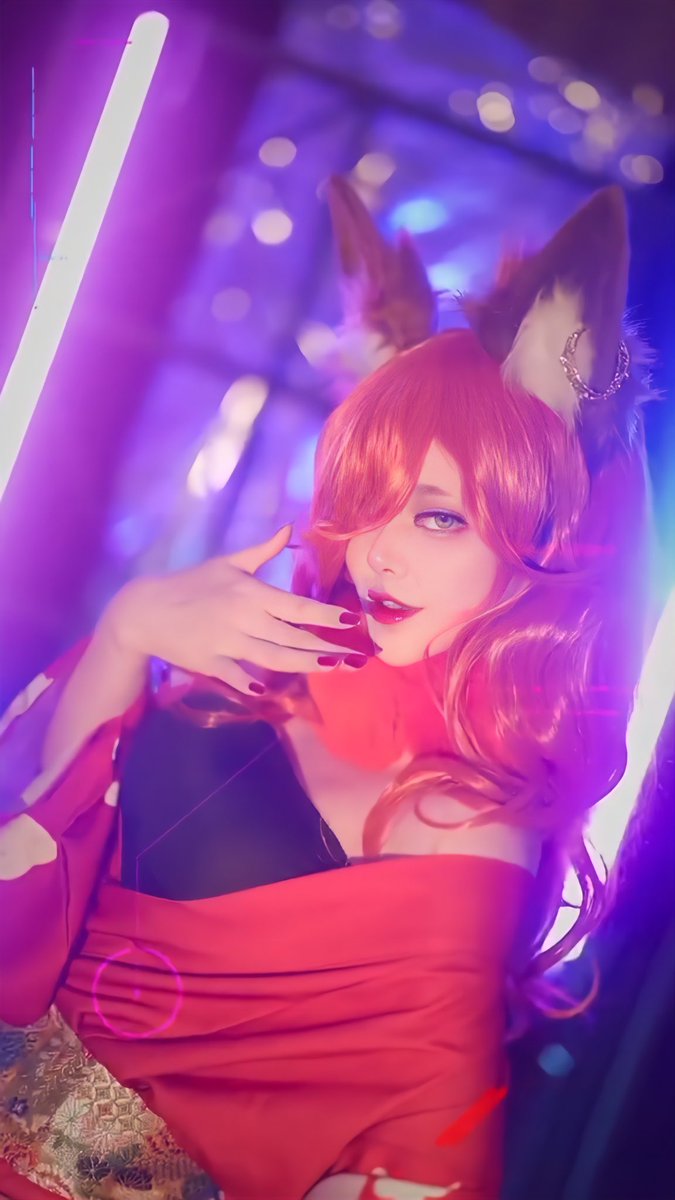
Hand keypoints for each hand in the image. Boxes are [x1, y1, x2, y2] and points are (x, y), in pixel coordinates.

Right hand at [104, 524, 370, 695]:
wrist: (145, 610)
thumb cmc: (191, 583)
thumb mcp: (227, 562)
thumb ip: (263, 550)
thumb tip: (289, 528)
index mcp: (250, 592)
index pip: (297, 606)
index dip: (327, 615)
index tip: (353, 621)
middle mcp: (243, 618)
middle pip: (294, 637)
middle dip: (329, 648)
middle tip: (359, 658)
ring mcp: (227, 643)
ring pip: (275, 659)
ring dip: (307, 665)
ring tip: (335, 668)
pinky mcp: (211, 664)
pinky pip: (239, 677)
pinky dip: (255, 684)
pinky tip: (274, 691)